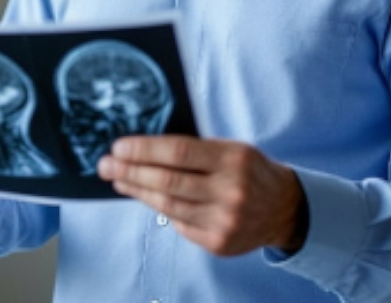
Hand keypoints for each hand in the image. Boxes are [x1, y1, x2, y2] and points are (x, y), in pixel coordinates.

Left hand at [97, 135, 306, 255]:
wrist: (285, 208)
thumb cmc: (250, 170)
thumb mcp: (231, 148)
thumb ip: (195, 149)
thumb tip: (144, 148)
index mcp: (233, 159)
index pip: (179, 151)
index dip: (145, 149)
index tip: (119, 147)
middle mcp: (230, 191)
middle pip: (168, 181)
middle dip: (130, 172)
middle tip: (105, 165)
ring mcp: (224, 221)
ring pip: (168, 206)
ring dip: (137, 191)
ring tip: (118, 179)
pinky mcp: (218, 243)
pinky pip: (179, 224)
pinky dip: (159, 209)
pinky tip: (143, 197)